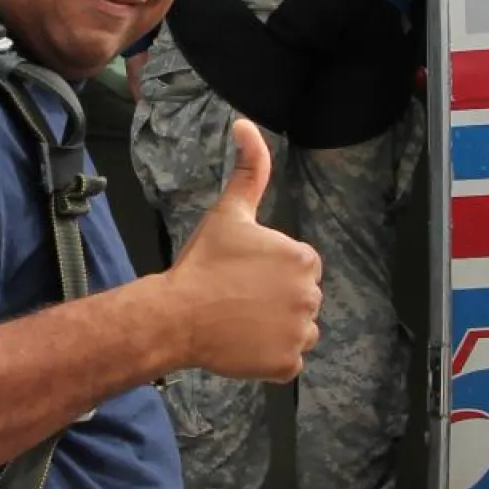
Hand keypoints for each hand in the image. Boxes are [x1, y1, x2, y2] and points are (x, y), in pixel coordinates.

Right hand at [165, 118, 322, 380]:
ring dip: (274, 328)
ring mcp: (301, 333)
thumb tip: (245, 124)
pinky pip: (286, 360)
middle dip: (273, 298)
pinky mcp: (288, 364)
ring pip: (296, 328)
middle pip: (299, 297)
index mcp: (303, 258)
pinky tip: (243, 343)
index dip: (267, 270)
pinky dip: (268, 356)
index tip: (240, 273)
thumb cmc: (202, 263)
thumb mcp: (229, 212)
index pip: (297, 266)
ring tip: (239, 320)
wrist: (177, 315)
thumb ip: (249, 169)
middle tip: (236, 297)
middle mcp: (311, 295)